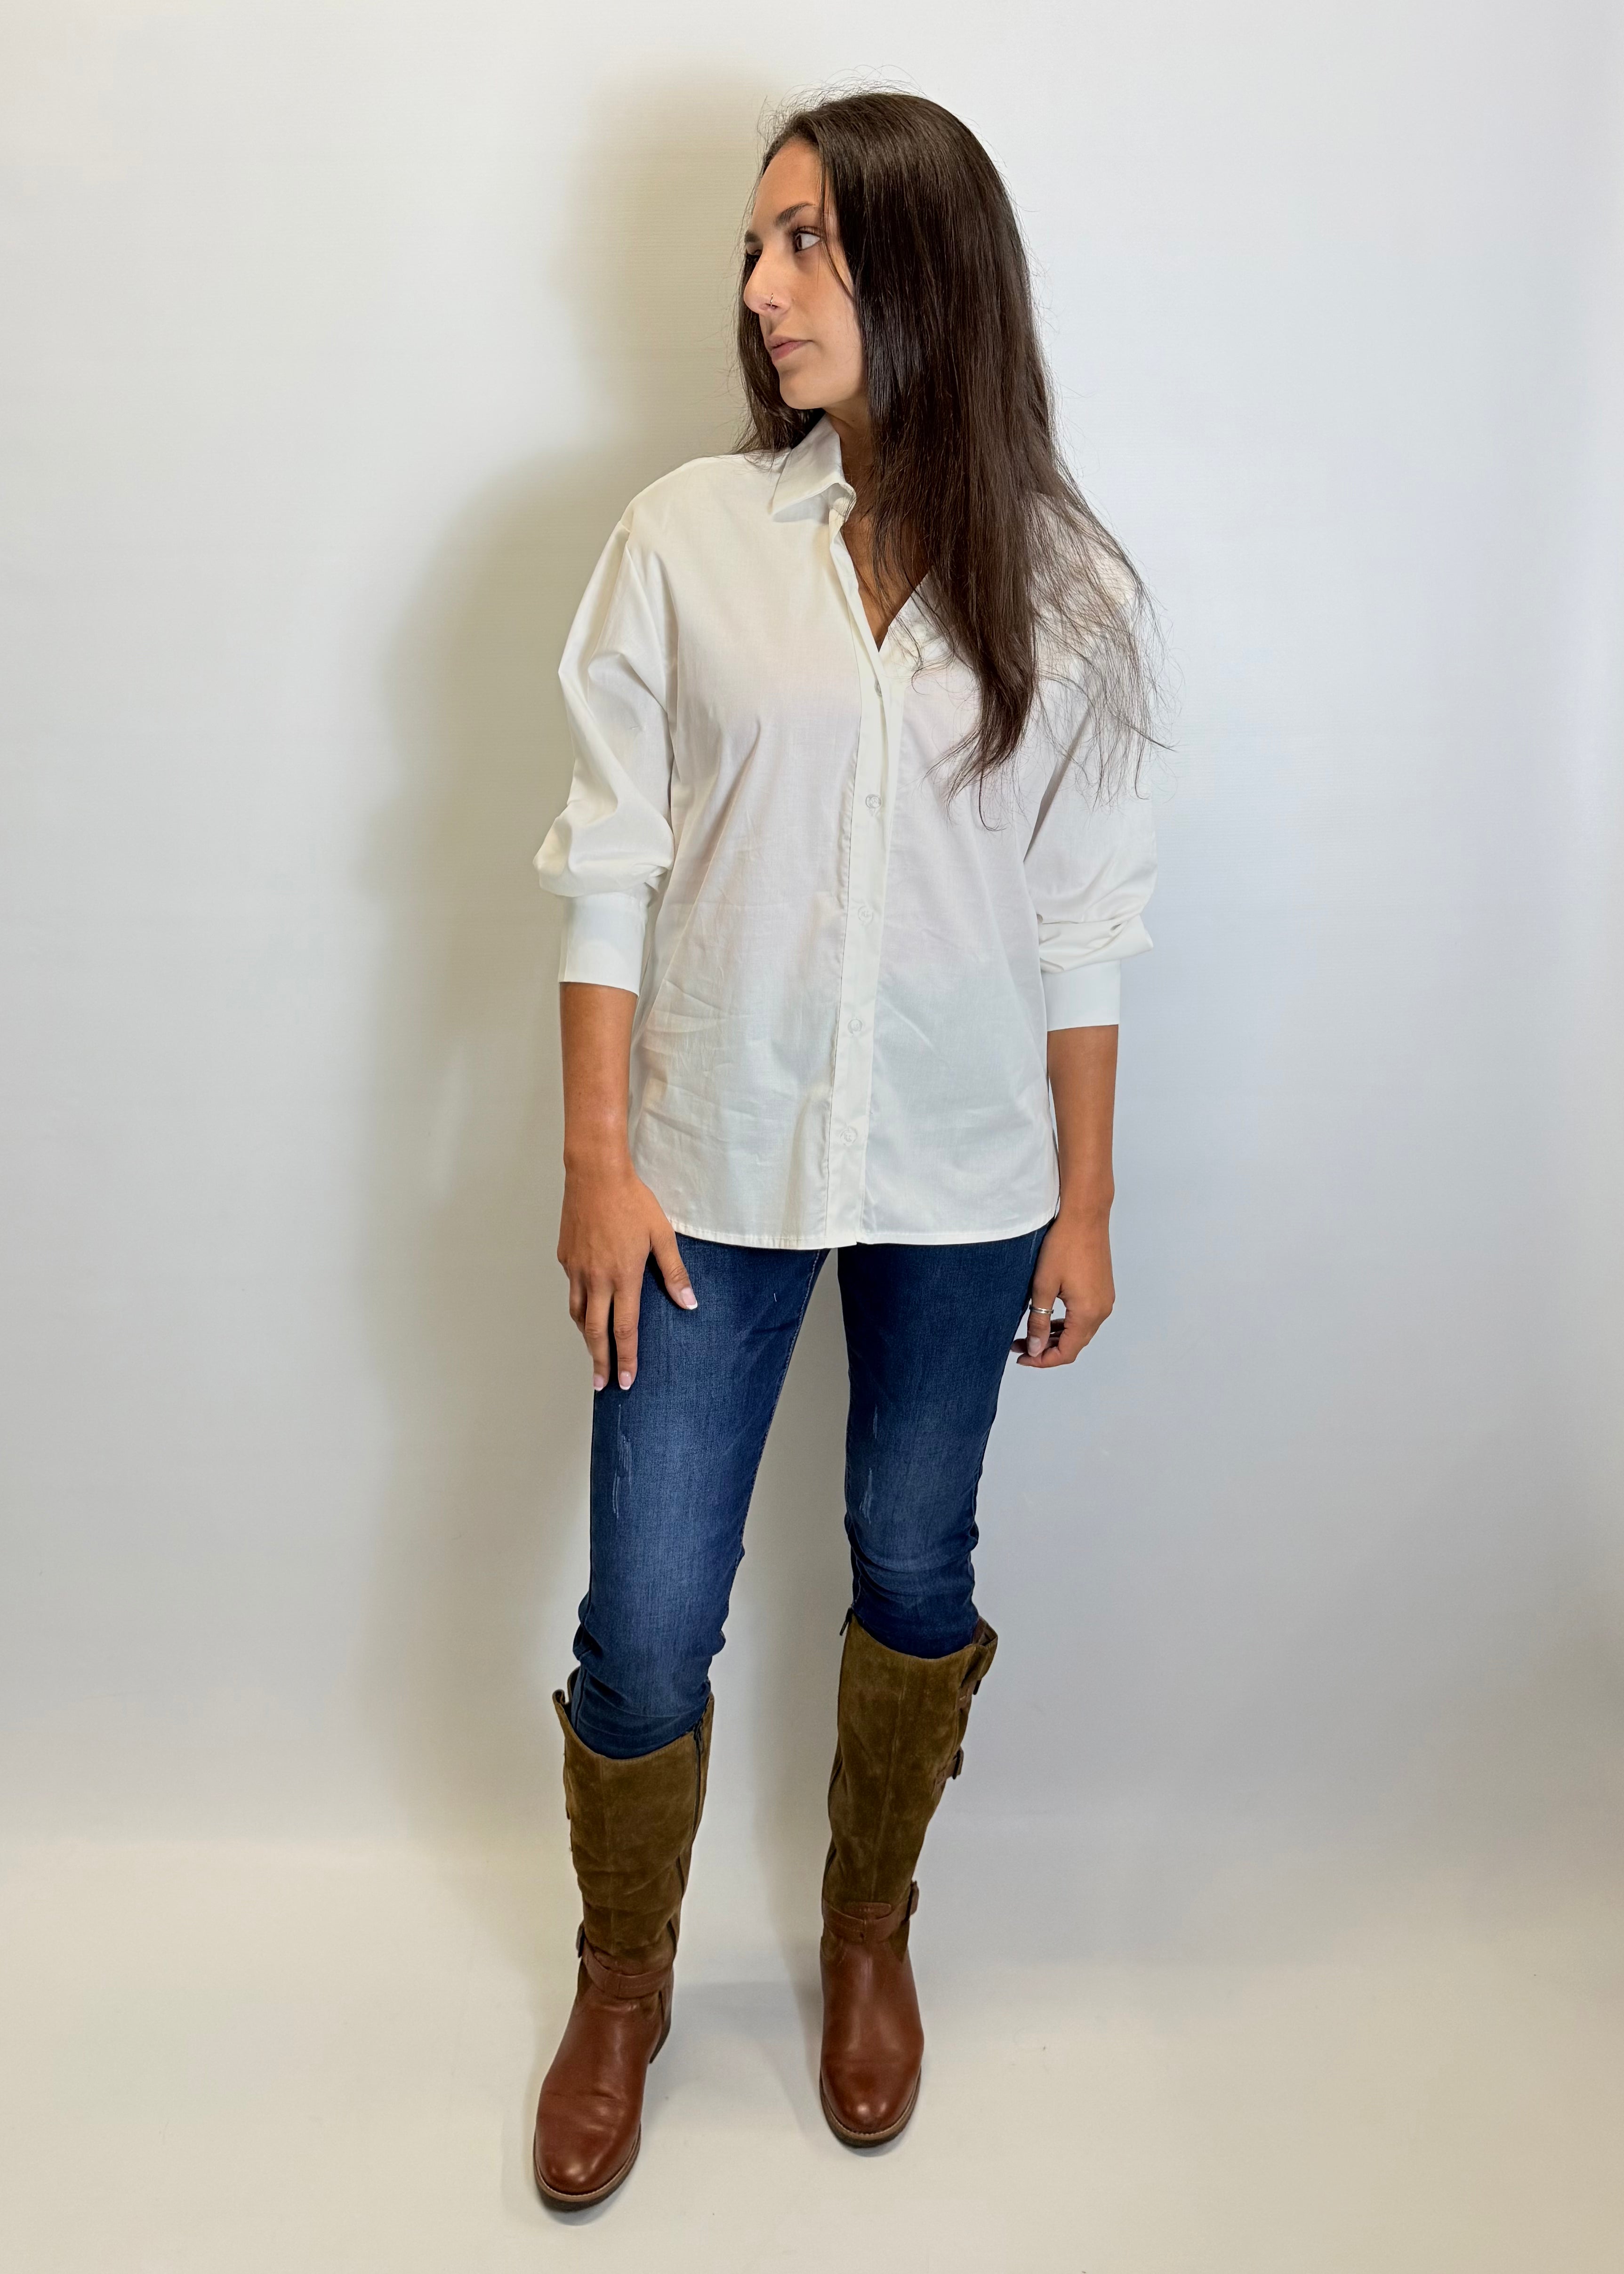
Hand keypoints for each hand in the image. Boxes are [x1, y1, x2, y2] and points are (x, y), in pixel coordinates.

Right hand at [558, 1158, 695, 1390]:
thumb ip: (674, 1272)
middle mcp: (597, 1279)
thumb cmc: (632, 1201)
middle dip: (600, 1362)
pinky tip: (588, 1308)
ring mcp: (577, 1269)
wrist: (595, 1174)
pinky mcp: (566, 1258)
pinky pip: (573, 1290)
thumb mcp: (662, 1235)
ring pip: (579, 1314)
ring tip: (595, 1352)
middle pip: (596, 1332)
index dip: (626, 1359)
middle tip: (601, 1385)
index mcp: (624, 1277)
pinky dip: (580, 1307)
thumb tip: (689, 1303)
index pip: (625, 1329)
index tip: (626, 1381)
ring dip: (587, 1337)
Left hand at [1014, 1207, 1113, 1368]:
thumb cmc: (1063, 1246)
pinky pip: (1085, 1317)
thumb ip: (1038, 1321)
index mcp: (1087, 1313)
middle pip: (1074, 1345)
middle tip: (1019, 1345)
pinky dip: (1066, 1323)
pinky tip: (1048, 1317)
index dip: (1043, 1360)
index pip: (1066, 1352)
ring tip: (1030, 1334)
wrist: (1085, 1216)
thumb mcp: (1043, 1286)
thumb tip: (1036, 1349)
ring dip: (1056, 1337)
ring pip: (1080, 1332)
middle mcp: (1101, 1311)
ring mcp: (1104, 1300)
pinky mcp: (1102, 1290)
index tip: (1021, 1357)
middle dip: (1046, 1349)